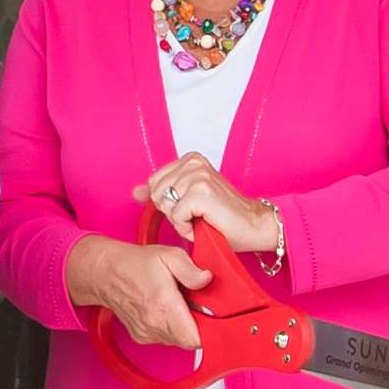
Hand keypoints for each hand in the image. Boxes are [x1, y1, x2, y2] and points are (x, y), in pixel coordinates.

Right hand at [65, 233, 207, 354]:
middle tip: (194, 305)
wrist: (106, 273)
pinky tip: (165, 310)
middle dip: (197, 325)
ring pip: (177, 341)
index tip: (211, 318)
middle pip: (189, 341)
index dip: (209, 331)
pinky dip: (170, 328)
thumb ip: (191, 269)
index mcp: (164, 306)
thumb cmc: (135, 264)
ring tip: (177, 305)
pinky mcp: (142, 337)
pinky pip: (165, 339)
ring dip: (183, 327)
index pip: (196, 339)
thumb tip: (207, 279)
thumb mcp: (169, 255)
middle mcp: (154, 324)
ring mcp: (147, 333)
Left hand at [139, 154, 280, 255]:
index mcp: (189, 159)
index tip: (192, 208)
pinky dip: (187, 228)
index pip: (154, 183)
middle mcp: (193, 162)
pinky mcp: (201, 191)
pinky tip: (205, 224)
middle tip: (198, 215)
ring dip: (181, 221)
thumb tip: (134, 192)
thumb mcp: (186, 201)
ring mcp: (197, 175)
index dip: (169, 203)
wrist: (254, 226)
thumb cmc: (223, 217)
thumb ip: (160, 194)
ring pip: (165, 205)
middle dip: (173, 212)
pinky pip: (176, 216)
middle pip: (157, 194)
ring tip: (202, 219)